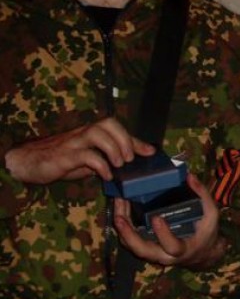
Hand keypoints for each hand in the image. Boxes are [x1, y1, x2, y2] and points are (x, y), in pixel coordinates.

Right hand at [4, 118, 154, 184]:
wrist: (30, 162)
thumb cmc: (63, 159)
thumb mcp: (90, 158)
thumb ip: (110, 157)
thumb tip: (134, 160)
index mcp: (92, 132)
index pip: (117, 127)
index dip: (135, 139)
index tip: (150, 152)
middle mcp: (84, 133)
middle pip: (108, 123)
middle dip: (124, 139)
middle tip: (129, 159)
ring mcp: (73, 143)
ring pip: (96, 134)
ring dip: (113, 148)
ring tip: (119, 165)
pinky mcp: (64, 156)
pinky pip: (84, 155)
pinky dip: (99, 164)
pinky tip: (105, 175)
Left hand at [113, 174, 224, 269]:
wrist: (200, 251)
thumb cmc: (206, 233)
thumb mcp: (210, 214)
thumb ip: (202, 195)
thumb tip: (189, 176)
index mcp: (183, 249)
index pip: (172, 246)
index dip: (163, 235)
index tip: (157, 219)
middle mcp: (164, 255)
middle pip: (142, 251)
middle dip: (129, 235)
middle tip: (120, 218)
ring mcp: (153, 252)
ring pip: (132, 246)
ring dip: (122, 228)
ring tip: (118, 205)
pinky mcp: (146, 247)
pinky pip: (130, 240)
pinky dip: (123, 226)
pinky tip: (120, 207)